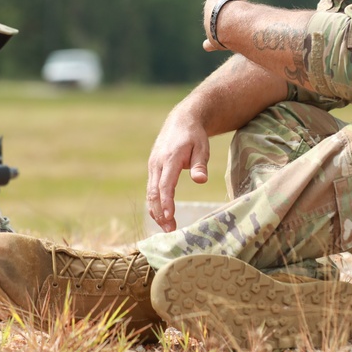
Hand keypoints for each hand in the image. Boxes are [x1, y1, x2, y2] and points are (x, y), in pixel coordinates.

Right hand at [146, 112, 209, 232]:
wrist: (181, 121)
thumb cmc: (194, 136)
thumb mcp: (202, 147)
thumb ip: (200, 164)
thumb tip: (201, 180)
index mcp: (169, 159)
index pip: (165, 184)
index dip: (166, 202)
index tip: (170, 218)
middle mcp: (157, 163)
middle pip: (154, 192)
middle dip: (160, 213)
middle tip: (170, 231)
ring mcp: (152, 166)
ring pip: (150, 193)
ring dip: (156, 211)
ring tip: (167, 228)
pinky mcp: (153, 169)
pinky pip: (151, 189)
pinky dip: (155, 203)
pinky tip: (162, 216)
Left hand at [202, 0, 246, 51]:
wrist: (231, 23)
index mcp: (211, 2)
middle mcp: (208, 16)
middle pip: (216, 13)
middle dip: (222, 12)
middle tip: (232, 10)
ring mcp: (212, 30)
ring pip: (216, 27)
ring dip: (221, 27)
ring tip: (230, 26)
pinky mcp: (217, 42)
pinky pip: (213, 43)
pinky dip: (211, 44)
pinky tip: (206, 46)